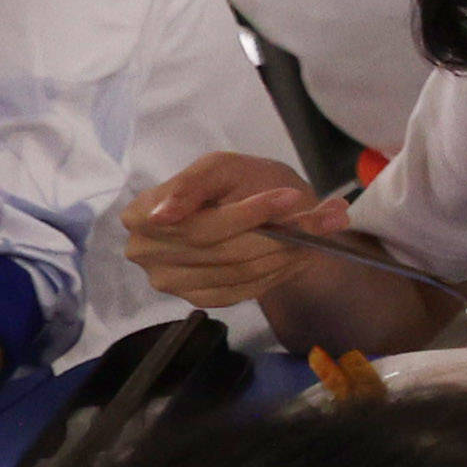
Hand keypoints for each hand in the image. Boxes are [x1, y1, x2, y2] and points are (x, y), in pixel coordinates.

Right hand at [122, 149, 354, 311]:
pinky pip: (244, 290)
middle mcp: (145, 252)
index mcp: (141, 214)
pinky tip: (296, 251)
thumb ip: (193, 183)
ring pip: (238, 271)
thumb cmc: (237, 181)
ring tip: (319, 227)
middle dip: (277, 232)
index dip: (246, 214)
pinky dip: (278, 270)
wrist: (262, 208)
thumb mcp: (221, 166)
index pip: (196, 224)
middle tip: (325, 215)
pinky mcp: (198, 299)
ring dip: (287, 251)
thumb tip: (162, 216)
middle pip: (219, 250)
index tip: (291, 197)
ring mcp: (170, 281)